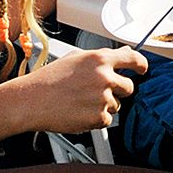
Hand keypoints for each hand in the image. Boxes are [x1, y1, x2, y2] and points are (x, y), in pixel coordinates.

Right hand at [22, 46, 146, 131]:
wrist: (30, 100)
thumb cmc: (49, 80)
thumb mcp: (75, 58)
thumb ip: (102, 57)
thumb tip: (123, 52)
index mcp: (99, 59)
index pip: (133, 59)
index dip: (141, 65)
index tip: (142, 69)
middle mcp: (104, 77)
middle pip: (128, 86)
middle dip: (118, 90)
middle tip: (98, 92)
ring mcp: (102, 98)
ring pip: (117, 105)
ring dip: (104, 105)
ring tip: (81, 102)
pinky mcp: (98, 117)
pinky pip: (107, 120)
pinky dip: (96, 119)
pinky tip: (79, 112)